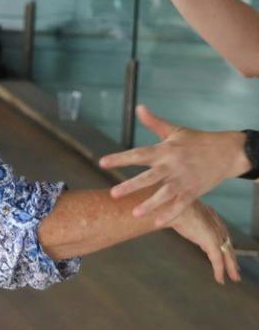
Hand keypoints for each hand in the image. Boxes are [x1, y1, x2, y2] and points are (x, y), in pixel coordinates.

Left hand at [99, 108, 248, 225]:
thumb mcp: (175, 130)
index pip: (138, 154)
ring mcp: (183, 179)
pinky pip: (181, 204)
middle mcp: (172, 166)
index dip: (120, 158)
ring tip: (134, 213)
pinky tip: (156, 223)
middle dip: (131, 185)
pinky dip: (170, 213)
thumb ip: (154, 123)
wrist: (228, 152)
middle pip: (149, 177)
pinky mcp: (194, 190)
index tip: (102, 163)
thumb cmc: (197, 141)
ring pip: (164, 194)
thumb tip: (139, 107)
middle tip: (113, 194)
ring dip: (150, 204)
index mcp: (165, 150)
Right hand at [169, 201, 240, 283]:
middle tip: (236, 270)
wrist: (173, 206)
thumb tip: (167, 222)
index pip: (223, 234)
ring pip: (227, 255)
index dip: (226, 244)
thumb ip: (183, 219)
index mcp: (212, 217)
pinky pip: (218, 261)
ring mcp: (216, 234)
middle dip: (232, 258)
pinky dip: (219, 271)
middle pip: (228, 245)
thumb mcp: (182, 213)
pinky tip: (220, 279)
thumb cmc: (172, 207)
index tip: (228, 252)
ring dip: (230, 268)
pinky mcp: (211, 242)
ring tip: (234, 278)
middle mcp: (218, 226)